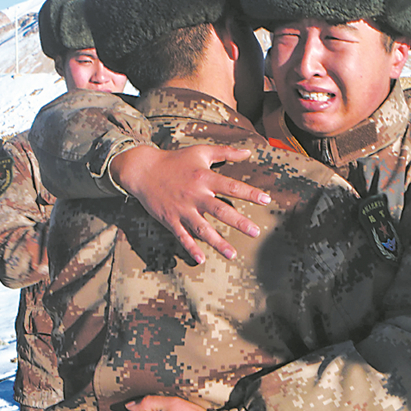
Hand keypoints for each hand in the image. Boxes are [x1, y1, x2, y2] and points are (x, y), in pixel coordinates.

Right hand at [111, 144, 271, 263]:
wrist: (143, 170)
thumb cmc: (175, 160)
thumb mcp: (201, 152)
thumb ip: (226, 152)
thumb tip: (249, 152)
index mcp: (204, 178)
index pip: (232, 186)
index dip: (250, 193)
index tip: (266, 200)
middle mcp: (195, 195)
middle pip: (221, 210)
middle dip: (239, 222)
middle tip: (256, 232)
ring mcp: (182, 209)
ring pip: (202, 229)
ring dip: (218, 242)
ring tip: (233, 254)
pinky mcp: (170, 219)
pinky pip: (181, 236)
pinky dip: (190, 248)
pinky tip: (200, 259)